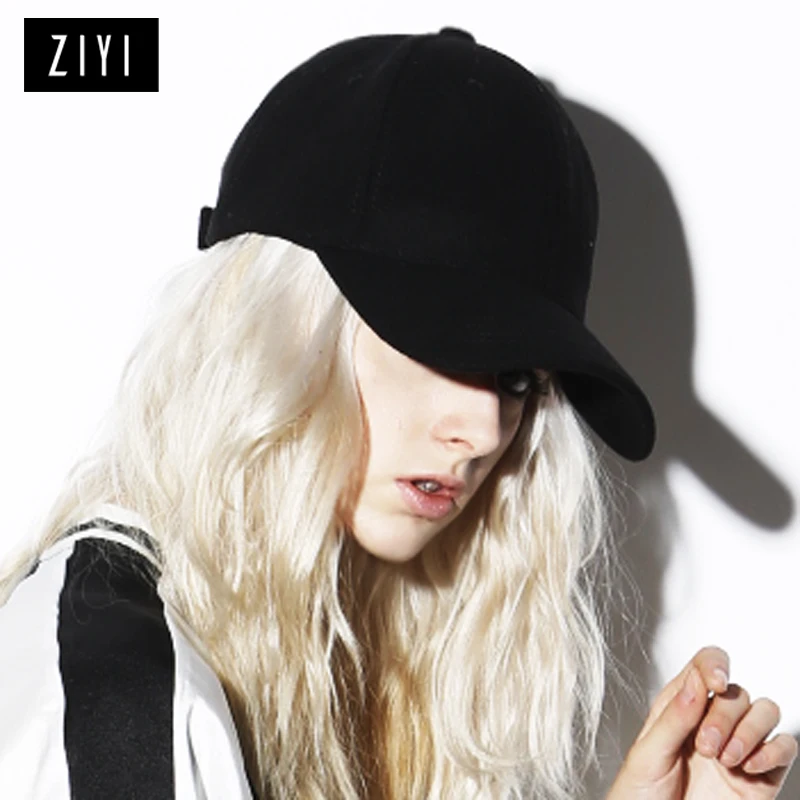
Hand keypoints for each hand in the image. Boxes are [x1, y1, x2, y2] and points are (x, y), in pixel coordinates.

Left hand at [606, 646, 796, 798]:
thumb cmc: (641, 795)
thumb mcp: (648, 753)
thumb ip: (673, 716)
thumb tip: (696, 681)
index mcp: (679, 707)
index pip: (706, 665)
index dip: (715, 665)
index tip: (717, 681)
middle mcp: (710, 722)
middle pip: (737, 692)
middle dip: (724, 716)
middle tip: (706, 746)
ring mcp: (737, 747)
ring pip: (765, 711)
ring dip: (750, 731)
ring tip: (726, 759)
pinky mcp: (759, 777)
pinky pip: (784, 748)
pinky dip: (775, 751)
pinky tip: (750, 766)